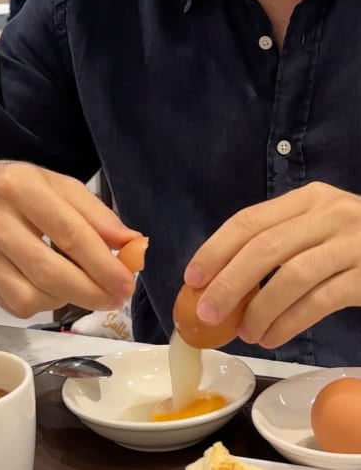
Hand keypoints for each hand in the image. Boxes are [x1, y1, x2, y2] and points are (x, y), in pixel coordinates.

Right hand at [0, 160, 141, 317]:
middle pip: (51, 271)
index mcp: (18, 187)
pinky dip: (42, 303)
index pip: (69, 232)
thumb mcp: (54, 184)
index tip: (126, 281)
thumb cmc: (13, 189)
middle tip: (115, 297)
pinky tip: (50, 287)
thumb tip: (132, 245)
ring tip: (81, 286)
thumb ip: (95, 213)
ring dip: (67, 299)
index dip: (103, 263)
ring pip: (33, 296)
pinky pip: (17, 306)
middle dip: (91, 291)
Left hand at [184, 182, 360, 347]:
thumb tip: (219, 280)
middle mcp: (330, 214)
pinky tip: (272, 337)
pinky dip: (289, 323)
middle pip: (264, 249)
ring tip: (244, 333)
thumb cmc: (355, 244)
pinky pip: (320, 301)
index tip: (192, 278)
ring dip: (259, 310)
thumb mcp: (318, 228)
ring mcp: (353, 243)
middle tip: (206, 313)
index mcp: (307, 199)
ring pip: (291, 277)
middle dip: (228, 284)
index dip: (215, 250)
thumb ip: (277, 243)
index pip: (248, 221)